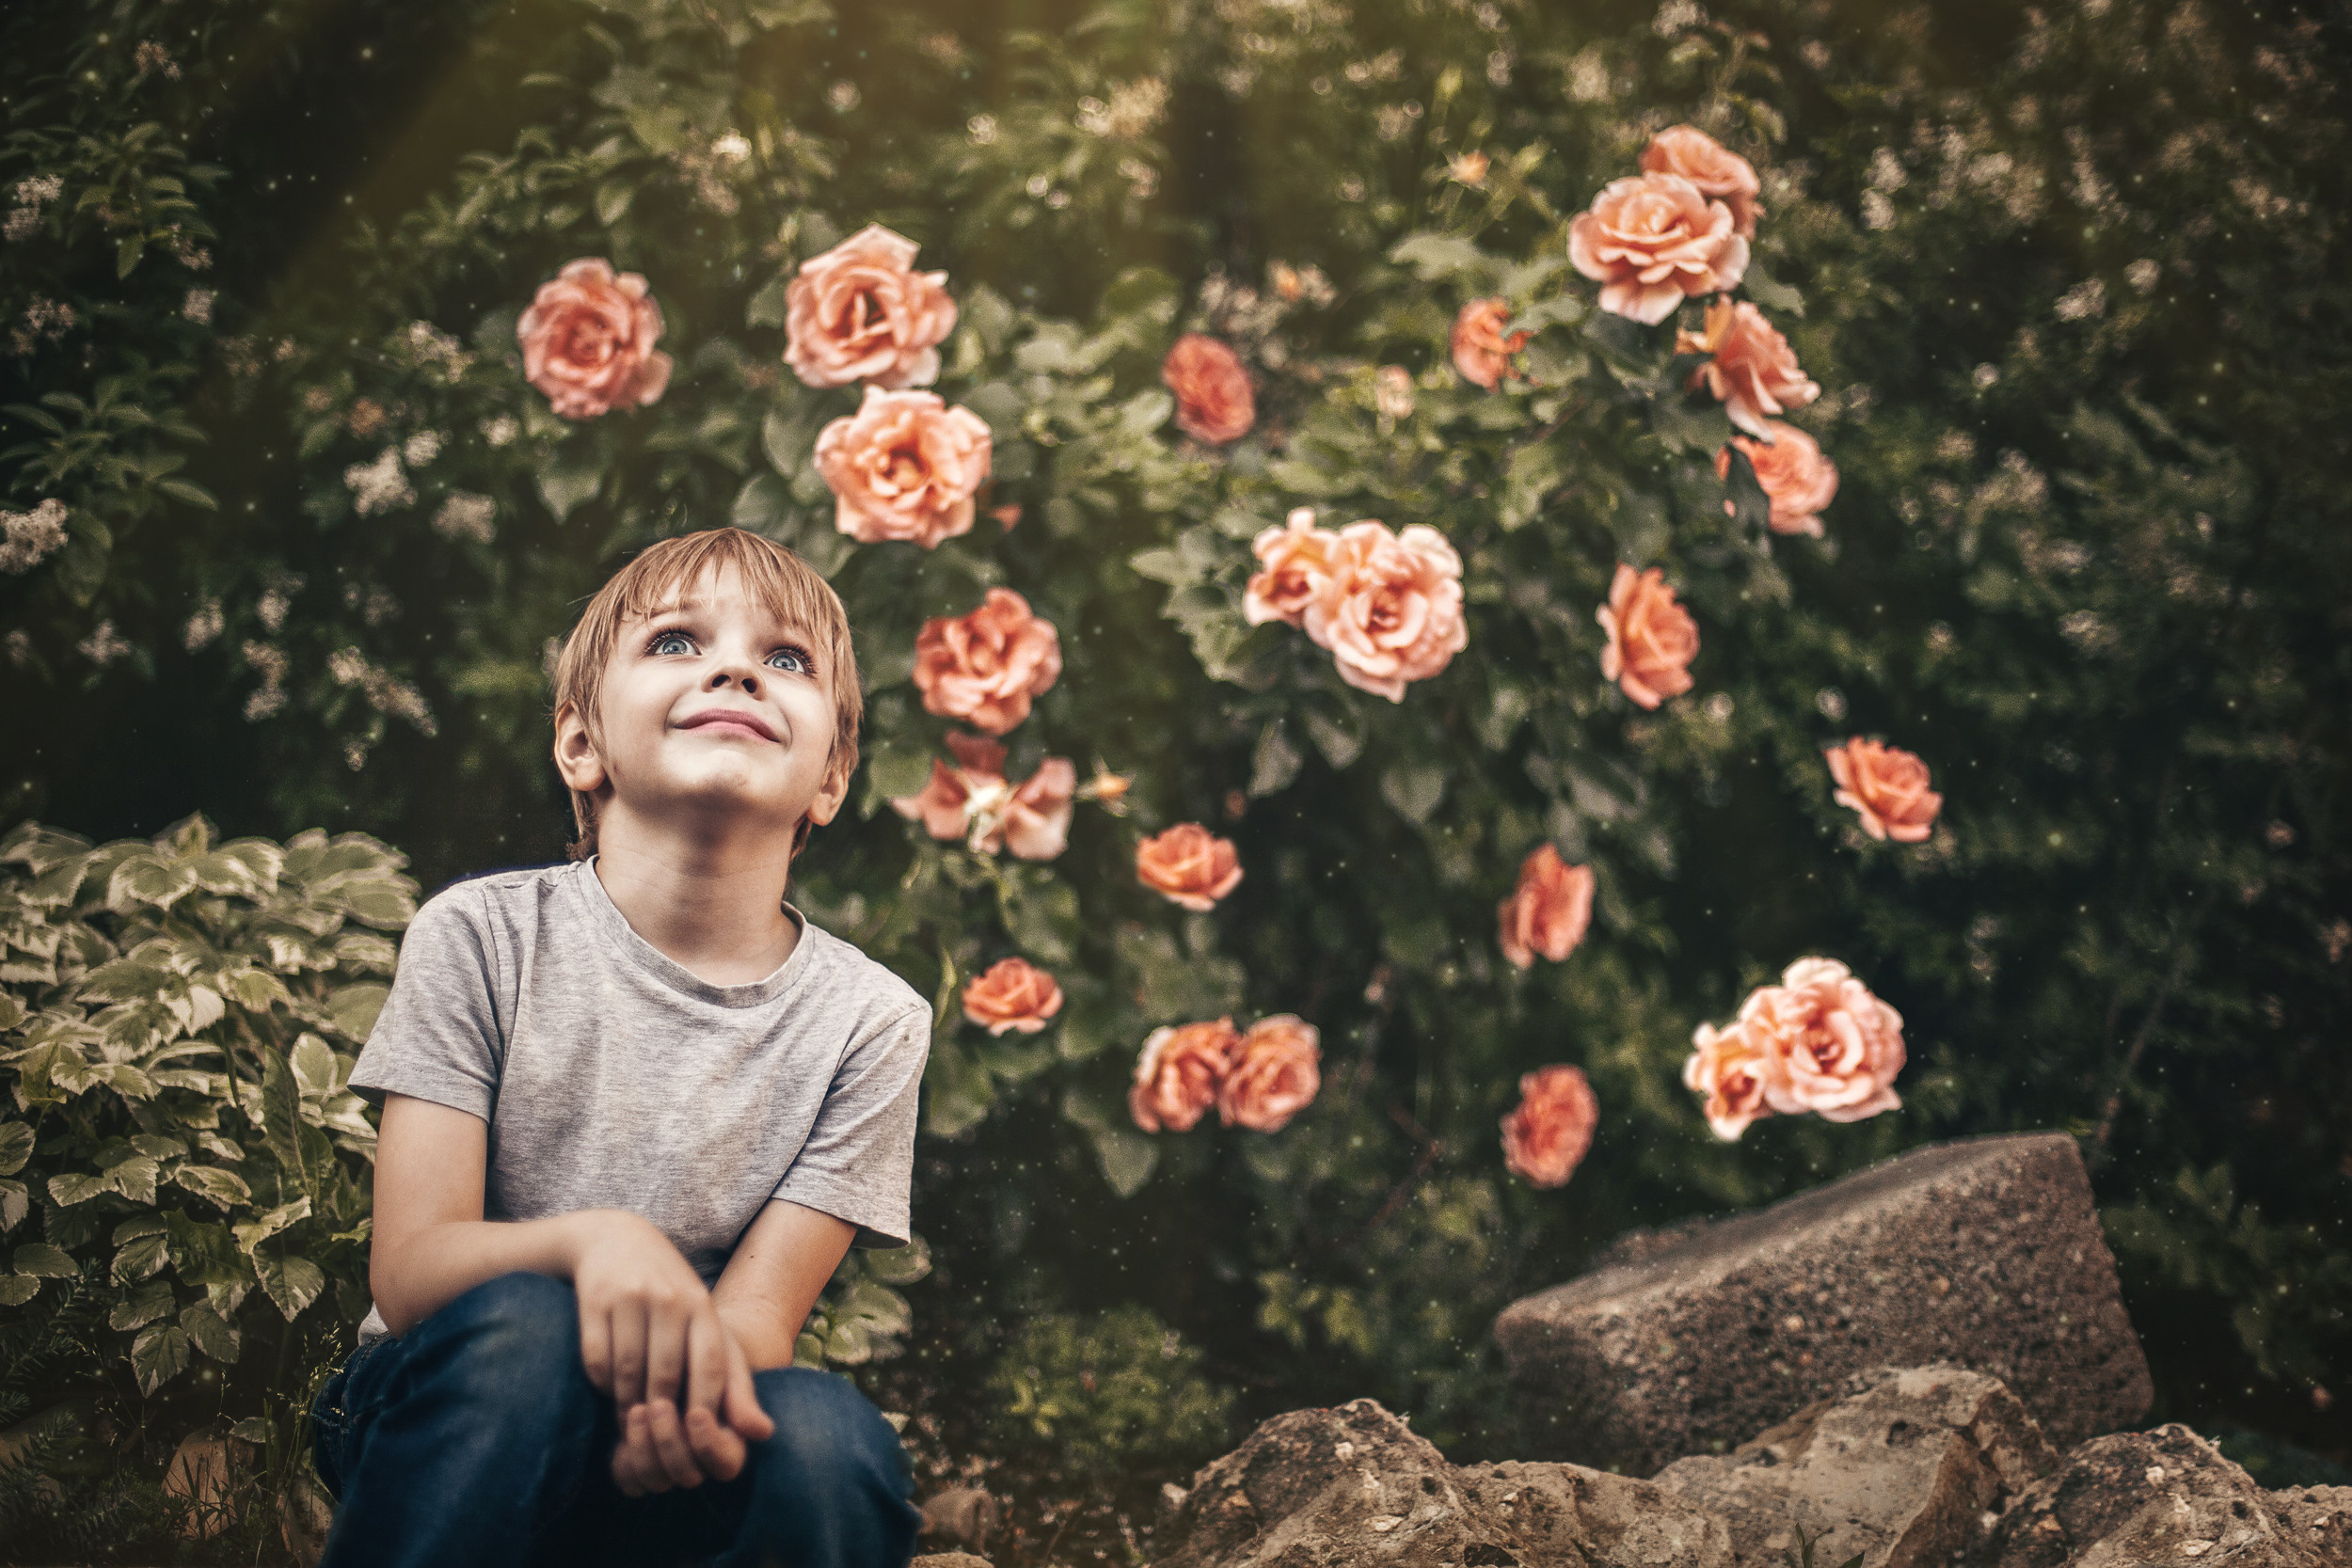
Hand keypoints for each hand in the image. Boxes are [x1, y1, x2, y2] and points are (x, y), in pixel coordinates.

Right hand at [569, 1212, 774, 1491]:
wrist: (616, 1241)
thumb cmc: (671, 1298)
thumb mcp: (707, 1327)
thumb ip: (734, 1380)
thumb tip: (762, 1433)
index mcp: (702, 1306)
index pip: (711, 1367)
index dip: (705, 1408)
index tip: (695, 1436)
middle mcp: (670, 1298)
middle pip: (666, 1376)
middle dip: (661, 1414)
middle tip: (656, 1436)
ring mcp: (631, 1297)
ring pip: (628, 1372)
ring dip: (627, 1405)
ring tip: (630, 1421)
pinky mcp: (596, 1300)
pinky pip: (597, 1360)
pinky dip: (602, 1383)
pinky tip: (608, 1387)